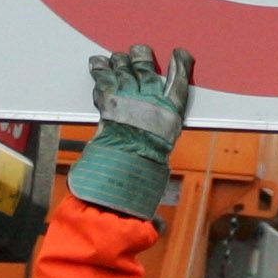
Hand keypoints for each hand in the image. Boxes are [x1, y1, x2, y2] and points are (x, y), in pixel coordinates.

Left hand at [67, 44, 192, 220]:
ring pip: (125, 69)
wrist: (120, 174)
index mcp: (170, 118)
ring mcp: (130, 98)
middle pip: (148, 70)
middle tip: (139, 50)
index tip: (180, 53)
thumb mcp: (152, 181)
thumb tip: (152, 227)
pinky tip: (96, 64)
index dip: (180, 66)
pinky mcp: (108, 101)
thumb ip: (151, 187)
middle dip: (143, 57)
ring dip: (119, 62)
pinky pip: (104, 80)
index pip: (180, 84)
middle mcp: (152, 103)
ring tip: (115, 57)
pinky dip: (99, 71)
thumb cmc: (139, 181)